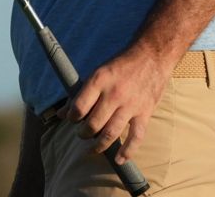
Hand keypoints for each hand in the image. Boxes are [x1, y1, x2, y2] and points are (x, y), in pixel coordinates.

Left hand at [62, 45, 170, 163]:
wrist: (152, 56)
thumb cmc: (121, 65)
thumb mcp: (98, 72)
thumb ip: (80, 93)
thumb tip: (62, 113)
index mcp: (99, 80)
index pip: (79, 106)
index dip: (72, 117)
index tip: (72, 119)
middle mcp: (114, 93)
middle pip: (93, 123)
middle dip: (84, 133)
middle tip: (82, 134)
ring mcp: (130, 105)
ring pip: (111, 133)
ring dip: (99, 145)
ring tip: (92, 148)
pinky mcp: (145, 112)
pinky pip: (136, 137)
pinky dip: (127, 151)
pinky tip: (119, 159)